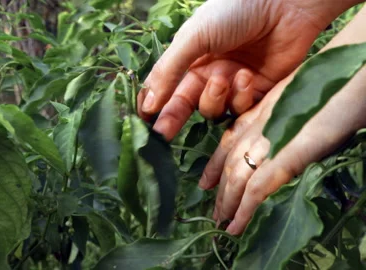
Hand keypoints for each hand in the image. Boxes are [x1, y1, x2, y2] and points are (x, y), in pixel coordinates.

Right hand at [138, 0, 358, 140]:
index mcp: (189, 60)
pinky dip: (241, 96)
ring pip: (213, 111)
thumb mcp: (194, 37)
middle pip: (185, 107)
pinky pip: (240, 109)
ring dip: (214, 99)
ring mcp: (232, 86)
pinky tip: (247, 76)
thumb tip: (147, 105)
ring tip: (222, 79)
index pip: (166, 89)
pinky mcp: (257, 93)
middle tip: (163, 134)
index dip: (155, 106)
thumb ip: (168, 71)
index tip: (146, 122)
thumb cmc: (235, 11)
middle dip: (172, 119)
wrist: (285, 3)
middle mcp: (208, 75)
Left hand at [200, 64, 365, 234]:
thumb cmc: (341, 82)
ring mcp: (271, 137)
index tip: (205, 181)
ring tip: (222, 225)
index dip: (215, 163)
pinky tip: (236, 227)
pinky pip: (257, 187)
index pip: (230, 140)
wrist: (356, 67)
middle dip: (220, 190)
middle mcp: (261, 124)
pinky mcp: (287, 153)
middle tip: (214, 212)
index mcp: (265, 110)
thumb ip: (291, 122)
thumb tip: (287, 145)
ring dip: (228, 205)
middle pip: (229, 161)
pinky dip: (244, 210)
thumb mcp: (307, 103)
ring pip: (237, 177)